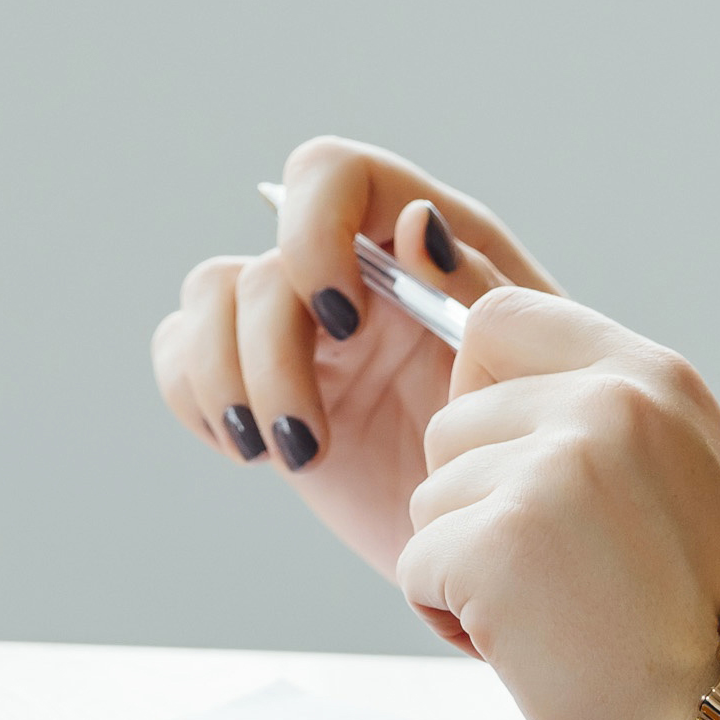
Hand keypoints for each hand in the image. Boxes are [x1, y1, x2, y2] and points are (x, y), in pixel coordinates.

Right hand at [149, 140, 554, 638]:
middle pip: (261, 258)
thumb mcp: (533, 372)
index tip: (343, 318)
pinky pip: (179, 357)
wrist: (508, 545)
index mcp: (419, 242)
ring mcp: (294, 326)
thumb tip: (416, 222)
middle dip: (272, 353)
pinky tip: (259, 452)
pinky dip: (198, 401)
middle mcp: (346, 270)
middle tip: (312, 439)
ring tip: (289, 454)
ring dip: (228, 381)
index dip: (314, 226)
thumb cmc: (540, 447)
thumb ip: (479, 290)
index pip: (333, 174)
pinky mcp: (254, 385)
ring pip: (208, 296)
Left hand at [397, 292, 719, 719]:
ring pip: (429, 499)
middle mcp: (605, 402)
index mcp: (655, 377)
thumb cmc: (718, 631)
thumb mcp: (693, 479)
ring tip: (556, 618)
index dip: (482, 394)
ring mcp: (550, 467)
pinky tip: (531, 652)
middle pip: (452, 425)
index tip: (517, 467)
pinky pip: (415, 566)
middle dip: (477, 506)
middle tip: (558, 577)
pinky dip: (452, 620)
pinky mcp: (498, 542)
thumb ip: (610, 420)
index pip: (501, 318)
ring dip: (465, 569)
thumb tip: (491, 376)